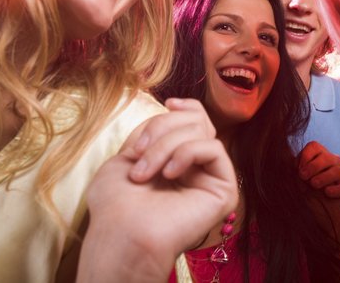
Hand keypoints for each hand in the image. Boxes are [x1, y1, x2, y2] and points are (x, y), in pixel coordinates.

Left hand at [81, 98, 237, 280]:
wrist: (121, 234)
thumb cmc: (116, 204)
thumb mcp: (127, 155)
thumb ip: (151, 131)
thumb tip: (172, 110)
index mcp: (175, 160)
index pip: (195, 120)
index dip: (186, 106)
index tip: (167, 104)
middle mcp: (196, 169)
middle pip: (196, 120)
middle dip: (162, 127)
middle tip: (138, 152)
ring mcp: (210, 179)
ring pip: (201, 131)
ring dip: (166, 144)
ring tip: (144, 171)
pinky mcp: (224, 191)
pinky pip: (214, 148)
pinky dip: (187, 152)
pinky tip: (169, 174)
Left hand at [298, 141, 339, 199]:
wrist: (318, 206)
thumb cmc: (307, 188)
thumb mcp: (299, 179)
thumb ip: (298, 172)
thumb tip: (301, 170)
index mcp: (318, 154)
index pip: (314, 146)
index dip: (305, 156)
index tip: (299, 169)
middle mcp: (332, 160)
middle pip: (326, 157)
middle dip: (313, 167)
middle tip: (303, 177)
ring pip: (337, 171)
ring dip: (324, 177)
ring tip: (314, 184)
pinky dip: (336, 189)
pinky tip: (327, 192)